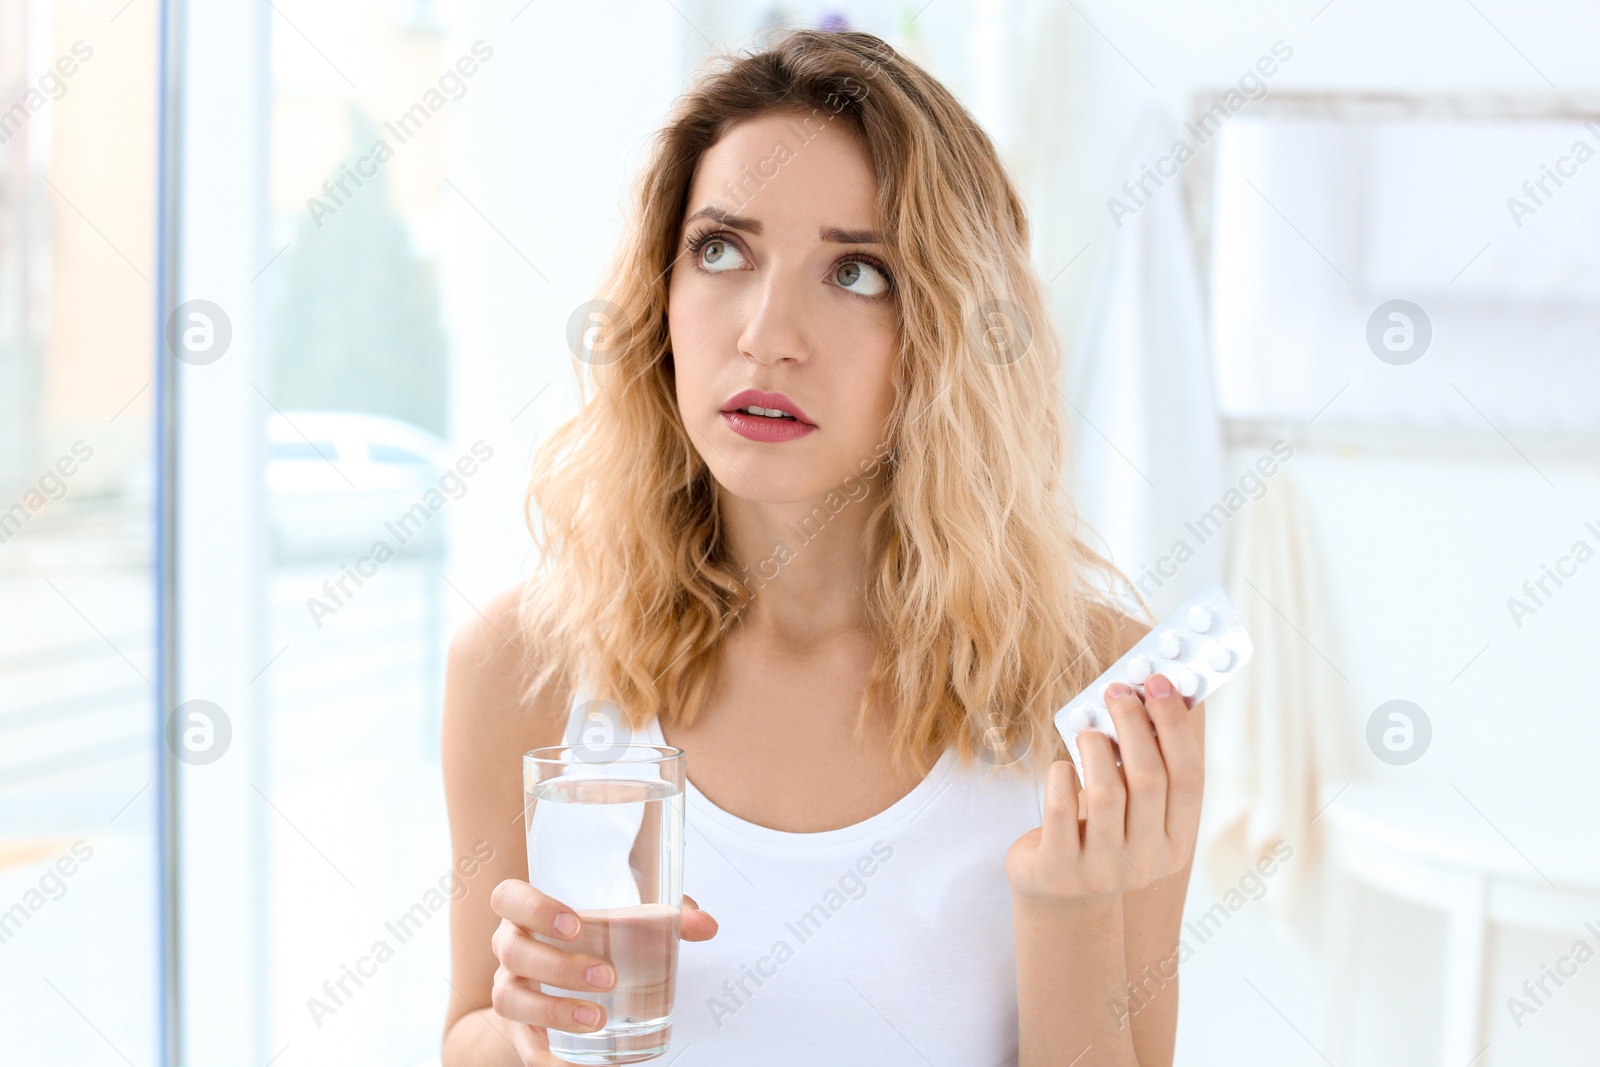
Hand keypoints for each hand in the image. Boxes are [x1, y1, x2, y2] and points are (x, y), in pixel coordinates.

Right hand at [487, 880, 718, 1064]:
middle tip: (607, 977)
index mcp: (528, 910)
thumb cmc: (596, 936)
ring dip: (553, 1011)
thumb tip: (707, 925)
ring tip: (597, 1019)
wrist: (564, 976)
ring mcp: (509, 987)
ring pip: (510, 999)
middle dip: (559, 966)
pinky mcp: (519, 1027)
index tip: (575, 924)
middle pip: (513, 951)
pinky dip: (545, 1057)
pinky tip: (572, 1063)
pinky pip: (522, 1045)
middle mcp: (511, 946)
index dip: (535, 908)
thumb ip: (666, 916)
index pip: (509, 897)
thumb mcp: (627, 920)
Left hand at [1005, 673, 1203, 904]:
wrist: (1057, 893)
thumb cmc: (1100, 831)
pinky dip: (1059, 777)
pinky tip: (1061, 767)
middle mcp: (1147, 863)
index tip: (1158, 682)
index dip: (1175, 725)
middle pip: (1149, 780)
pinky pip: (1059, 812)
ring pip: (1105, 794)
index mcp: (1177, 844)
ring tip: (1087, 731)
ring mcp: (1103, 873)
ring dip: (1094, 748)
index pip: (1190, 778)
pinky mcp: (1059, 873)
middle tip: (1116, 691)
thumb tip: (1151, 693)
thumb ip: (1147, 762)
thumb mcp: (1132, 806)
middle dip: (1132, 725)